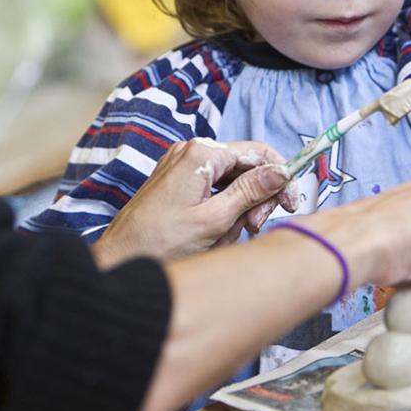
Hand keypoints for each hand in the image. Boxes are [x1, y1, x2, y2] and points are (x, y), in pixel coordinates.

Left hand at [92, 138, 296, 266]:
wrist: (120, 259)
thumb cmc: (161, 243)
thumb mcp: (216, 220)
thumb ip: (251, 192)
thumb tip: (282, 171)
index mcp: (201, 154)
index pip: (256, 151)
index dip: (279, 176)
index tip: (290, 203)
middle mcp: (190, 152)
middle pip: (244, 166)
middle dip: (255, 197)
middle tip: (254, 226)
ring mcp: (181, 166)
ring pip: (230, 181)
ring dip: (238, 209)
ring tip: (227, 236)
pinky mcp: (176, 182)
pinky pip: (213, 190)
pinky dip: (221, 210)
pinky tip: (216, 233)